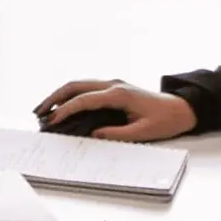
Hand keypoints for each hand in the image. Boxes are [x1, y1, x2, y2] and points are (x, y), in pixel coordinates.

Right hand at [37, 79, 196, 140]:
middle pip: (75, 85)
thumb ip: (116, 134)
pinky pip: (87, 89)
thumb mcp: (143, 132)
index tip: (52, 121)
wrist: (182, 109)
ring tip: (45, 109)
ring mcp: (113, 84)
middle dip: (54, 98)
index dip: (65, 110)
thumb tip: (93, 136)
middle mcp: (113, 84)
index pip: (84, 100)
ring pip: (79, 84)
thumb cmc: (166, 120)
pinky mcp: (114, 88)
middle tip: (38, 112)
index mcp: (119, 94)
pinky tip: (64, 106)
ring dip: (60, 95)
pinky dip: (71, 96)